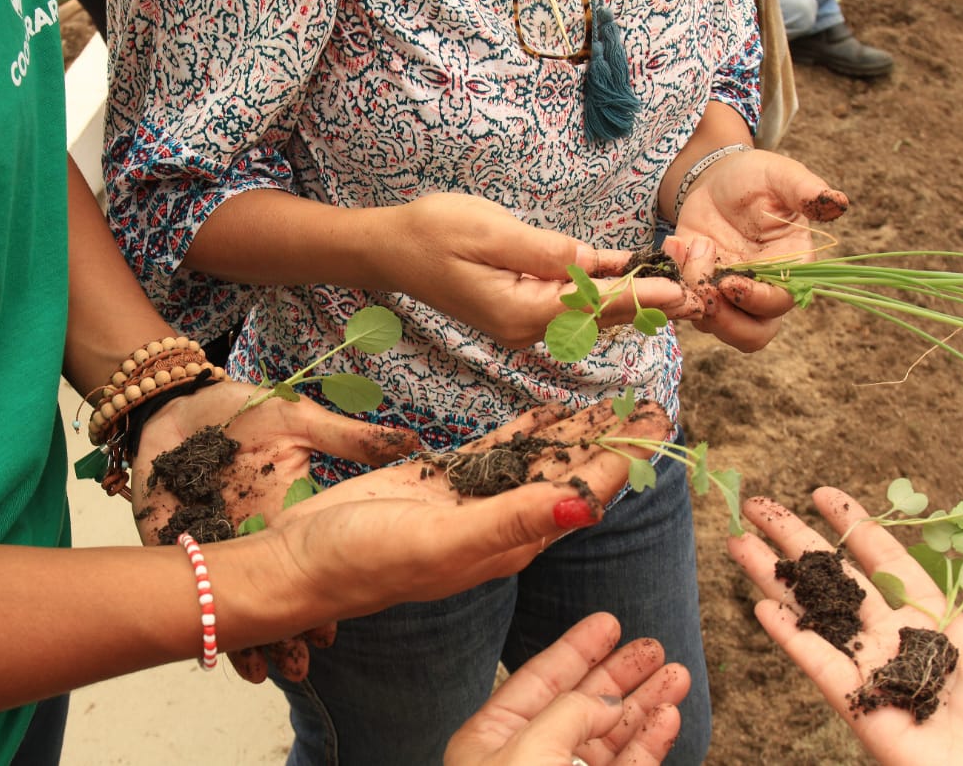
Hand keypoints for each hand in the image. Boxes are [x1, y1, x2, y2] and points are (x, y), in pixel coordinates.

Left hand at [132, 380, 419, 681]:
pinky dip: (195, 614)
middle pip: (274, 594)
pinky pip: (186, 584)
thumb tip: (411, 442)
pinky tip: (207, 640)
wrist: (176, 399)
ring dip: (246, 638)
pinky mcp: (170, 541)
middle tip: (302, 660)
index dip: (323, 600)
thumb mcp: (297, 419)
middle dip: (289, 633)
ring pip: (233, 601)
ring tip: (260, 668)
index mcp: (288, 512)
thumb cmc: (239, 406)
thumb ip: (348, 438)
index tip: (334, 626)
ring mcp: (214, 542)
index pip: (312, 565)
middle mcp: (254, 536)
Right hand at [246, 398, 672, 680]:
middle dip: (612, 441)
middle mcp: (500, 524)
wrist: (303, 560)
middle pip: (571, 474)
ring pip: (538, 459)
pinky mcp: (443, 482)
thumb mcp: (444, 542)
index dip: (623, 460)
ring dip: (576, 431)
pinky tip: (549, 408)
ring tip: (613, 400)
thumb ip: (512, 522)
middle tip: (651, 403)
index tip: (659, 425)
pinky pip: (498, 451)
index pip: (582, 494)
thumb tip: (584, 506)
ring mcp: (472, 501)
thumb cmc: (366, 562)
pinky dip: (526, 430)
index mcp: (510, 543)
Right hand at [388, 192, 701, 347]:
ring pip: (588, 312)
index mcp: (519, 312)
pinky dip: (602, 293)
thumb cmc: (434, 233)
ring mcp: (522, 321)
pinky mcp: (520, 308)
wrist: (390, 248)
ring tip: (678, 287)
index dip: (640, 297)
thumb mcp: (490, 231)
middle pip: (597, 317)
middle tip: (698, 293)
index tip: (680, 292)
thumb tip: (593, 263)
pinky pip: (570, 303)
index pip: (592, 306)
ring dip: (630, 300)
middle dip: (647, 304)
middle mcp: (525, 327)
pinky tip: (632, 279)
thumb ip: (545, 250)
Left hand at [444, 613, 685, 765]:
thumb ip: (568, 714)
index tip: (610, 622)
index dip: (576, 649)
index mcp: (491, 741)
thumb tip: (605, 700)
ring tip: (677, 675)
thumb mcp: (527, 755)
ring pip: (610, 739)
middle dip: (619, 675)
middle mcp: (528, 762)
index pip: (538, 680)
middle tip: (654, 646)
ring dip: (644, 706)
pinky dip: (648, 744)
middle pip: (580, 705)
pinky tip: (668, 717)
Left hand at [667, 149, 848, 350]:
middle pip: (750, 335)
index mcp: (790, 268)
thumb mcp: (781, 176)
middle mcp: (760, 289)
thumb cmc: (758, 178)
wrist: (718, 181)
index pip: (779, 303)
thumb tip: (839, 204)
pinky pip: (683, 303)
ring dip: (693, 298)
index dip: (756, 301)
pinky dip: (672, 282)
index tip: (731, 282)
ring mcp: (725, 293)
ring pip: (712, 324)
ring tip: (685, 250)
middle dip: (725, 322)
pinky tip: (674, 243)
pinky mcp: (696, 287)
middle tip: (704, 294)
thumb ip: (806, 190)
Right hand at [727, 487, 962, 764]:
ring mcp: (879, 677)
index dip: (854, 526)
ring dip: (776, 578)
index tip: (822, 493)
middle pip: (838, 579)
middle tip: (758, 505)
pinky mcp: (866, 712)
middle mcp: (902, 645)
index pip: (889, 562)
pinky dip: (793, 638)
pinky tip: (763, 607)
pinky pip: (822, 667)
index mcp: (945, 627)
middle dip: (796, 540)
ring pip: (817, 615)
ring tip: (738, 542)